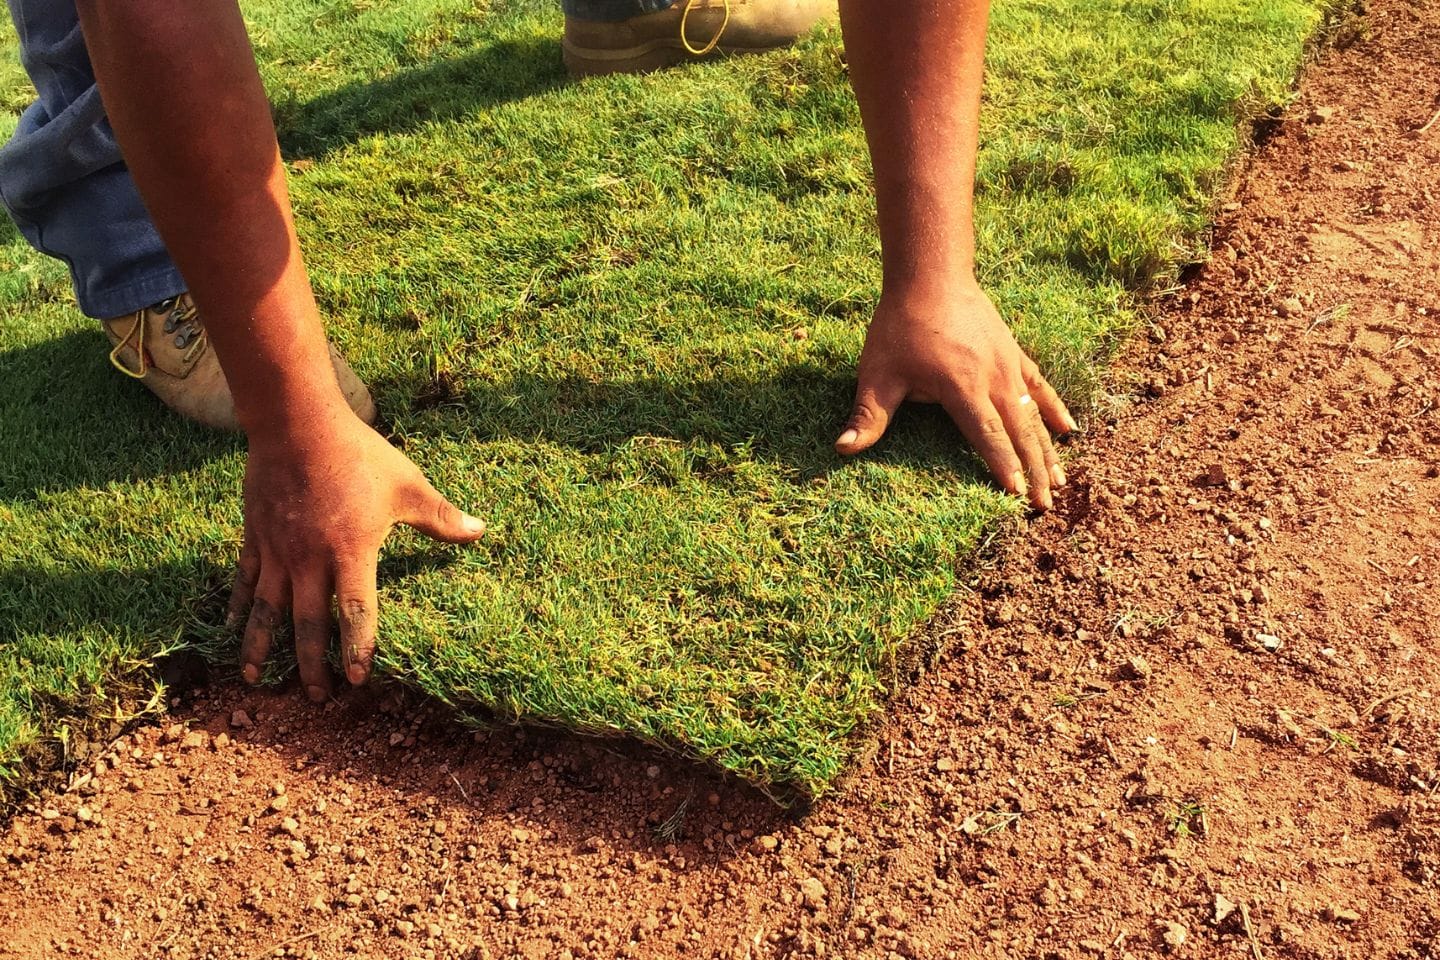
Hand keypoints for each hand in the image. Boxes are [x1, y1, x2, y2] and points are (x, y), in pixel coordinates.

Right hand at [225, 408, 485, 700]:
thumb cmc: (358, 455)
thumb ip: (441, 517)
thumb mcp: (408, 486)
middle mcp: (309, 560)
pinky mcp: (254, 537)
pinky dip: (238, 608)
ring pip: (267, 610)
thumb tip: (481, 532)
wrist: (297, 423)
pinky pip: (243, 580)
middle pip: (309, 623)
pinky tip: (231, 630)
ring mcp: (277, 550)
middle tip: (316, 697)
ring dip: (263, 647)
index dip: (357, 649)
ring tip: (256, 679)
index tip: (357, 680)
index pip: (355, 613)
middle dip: (312, 664)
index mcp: (350, 552)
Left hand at [835, 282, 1077, 508]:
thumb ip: (867, 415)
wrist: (930, 275)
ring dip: (1048, 449)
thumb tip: (842, 449)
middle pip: (1019, 432)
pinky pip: (1040, 386)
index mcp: (962, 387)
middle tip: (1044, 505)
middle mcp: (994, 379)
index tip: (1017, 494)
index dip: (1001, 465)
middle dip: (1033, 470)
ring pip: (1035, 414)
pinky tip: (1069, 429)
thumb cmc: (901, 324)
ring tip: (1060, 481)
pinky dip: (1055, 408)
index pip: (987, 435)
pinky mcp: (1013, 353)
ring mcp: (1008, 365)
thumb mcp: (879, 372)